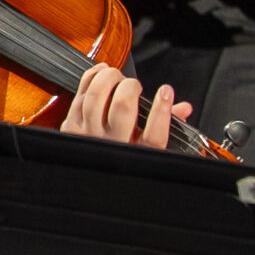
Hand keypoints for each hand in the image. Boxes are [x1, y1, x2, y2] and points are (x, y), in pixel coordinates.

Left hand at [61, 62, 188, 148]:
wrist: (87, 180)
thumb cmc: (120, 157)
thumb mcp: (146, 149)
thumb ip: (165, 126)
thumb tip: (183, 108)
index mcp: (138, 153)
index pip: (154, 135)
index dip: (162, 110)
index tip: (165, 91)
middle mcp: (113, 146)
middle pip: (122, 108)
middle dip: (130, 87)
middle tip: (133, 84)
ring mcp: (88, 136)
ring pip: (96, 98)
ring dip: (107, 79)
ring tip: (116, 76)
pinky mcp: (71, 127)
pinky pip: (79, 96)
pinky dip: (90, 78)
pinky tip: (100, 73)